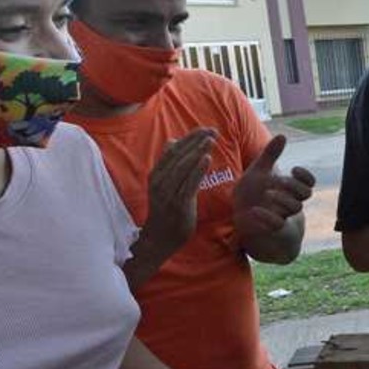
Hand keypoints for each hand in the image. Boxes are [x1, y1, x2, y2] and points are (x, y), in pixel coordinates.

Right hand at [141, 129, 215, 253]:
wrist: (159, 238)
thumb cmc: (165, 209)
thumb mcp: (163, 184)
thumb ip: (169, 163)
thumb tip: (173, 141)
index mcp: (156, 174)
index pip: (173, 150)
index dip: (189, 138)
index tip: (204, 129)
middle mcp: (160, 181)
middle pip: (178, 155)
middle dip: (196, 141)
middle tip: (212, 130)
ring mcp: (168, 193)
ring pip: (183, 167)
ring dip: (197, 151)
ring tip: (211, 140)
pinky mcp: (178, 204)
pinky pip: (188, 184)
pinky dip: (197, 170)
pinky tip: (207, 158)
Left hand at [233, 135, 315, 238]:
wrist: (238, 217)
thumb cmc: (251, 193)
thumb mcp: (258, 171)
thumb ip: (270, 155)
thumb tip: (283, 135)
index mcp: (289, 189)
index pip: (309, 182)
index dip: (305, 176)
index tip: (292, 169)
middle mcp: (290, 202)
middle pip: (305, 194)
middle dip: (293, 186)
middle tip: (278, 181)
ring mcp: (283, 216)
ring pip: (295, 207)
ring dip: (283, 199)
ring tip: (267, 194)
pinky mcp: (272, 229)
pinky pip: (277, 224)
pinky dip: (267, 216)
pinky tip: (254, 210)